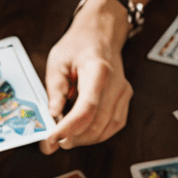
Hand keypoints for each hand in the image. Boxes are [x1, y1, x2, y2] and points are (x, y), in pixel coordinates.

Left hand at [41, 0, 132, 151]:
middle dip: (73, 138)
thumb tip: (52, 117)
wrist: (101, 35)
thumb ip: (55, 91)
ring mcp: (124, 93)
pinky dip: (95, 134)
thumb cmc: (78, 46)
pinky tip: (81, 133)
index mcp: (98, 70)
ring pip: (105, 130)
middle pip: (96, 123)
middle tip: (52, 142)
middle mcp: (116, 83)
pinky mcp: (125, 100)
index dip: (69, 128)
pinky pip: (113, 126)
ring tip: (64, 137)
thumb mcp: (57, 61)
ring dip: (83, 139)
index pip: (86, 108)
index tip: (52, 138)